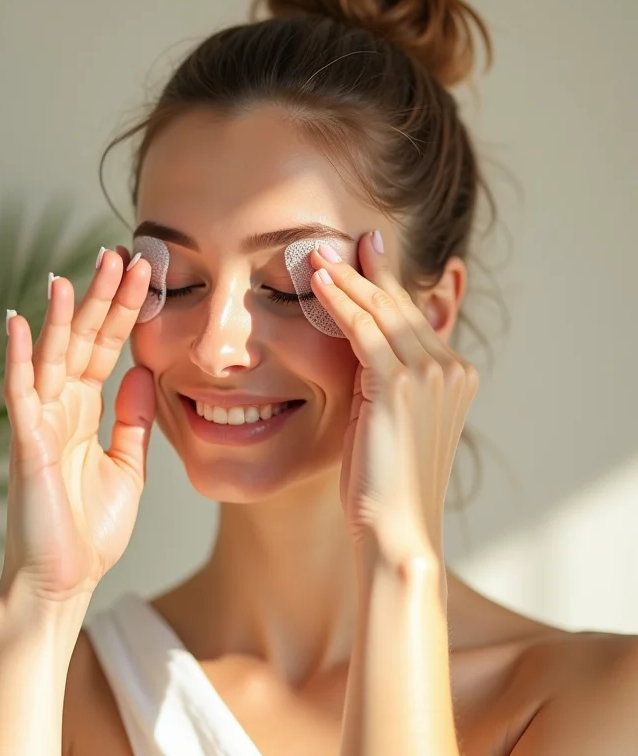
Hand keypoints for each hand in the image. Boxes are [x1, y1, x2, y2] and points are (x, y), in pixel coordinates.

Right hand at [1, 247, 153, 602]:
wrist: (65, 580)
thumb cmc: (90, 529)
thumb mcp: (127, 466)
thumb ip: (132, 421)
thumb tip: (142, 373)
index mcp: (87, 414)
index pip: (108, 351)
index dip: (124, 314)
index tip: (143, 277)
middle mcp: (61, 410)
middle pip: (84, 343)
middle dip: (101, 300)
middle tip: (118, 256)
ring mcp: (41, 424)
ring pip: (52, 358)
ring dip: (64, 316)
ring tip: (74, 274)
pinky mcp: (25, 444)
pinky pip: (21, 393)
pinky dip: (19, 358)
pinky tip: (21, 323)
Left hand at [310, 232, 478, 564]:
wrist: (394, 528)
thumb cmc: (385, 484)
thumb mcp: (390, 423)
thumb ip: (384, 383)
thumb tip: (361, 355)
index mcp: (453, 376)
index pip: (412, 320)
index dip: (384, 287)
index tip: (363, 258)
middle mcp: (451, 369)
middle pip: (400, 307)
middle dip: (366, 271)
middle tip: (337, 242)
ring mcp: (431, 374)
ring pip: (382, 312)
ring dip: (346, 280)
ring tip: (317, 253)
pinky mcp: (400, 384)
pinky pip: (364, 330)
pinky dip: (339, 303)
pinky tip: (317, 284)